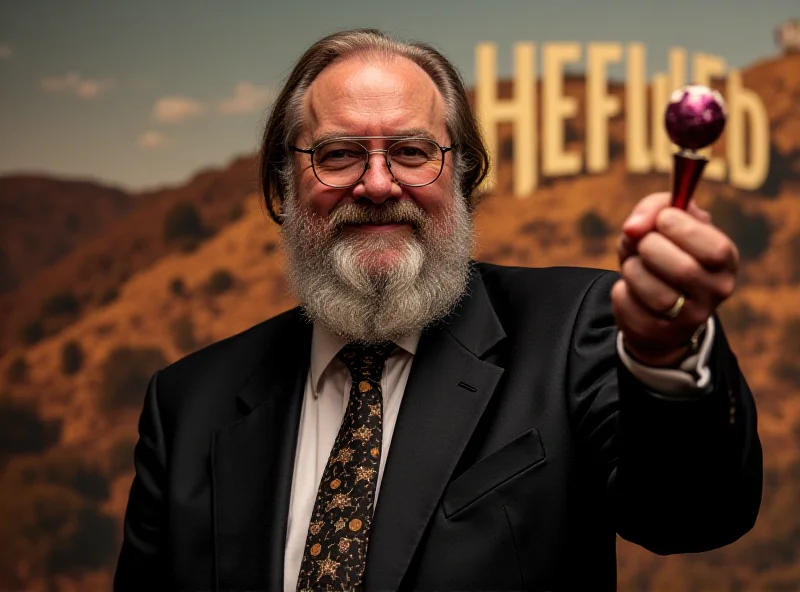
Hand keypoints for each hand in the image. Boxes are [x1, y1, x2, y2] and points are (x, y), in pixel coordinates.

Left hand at [611, 192, 738, 367]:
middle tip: (643, 244)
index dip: (681, 228)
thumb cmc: (664, 251)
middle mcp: (716, 292)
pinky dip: (621, 290)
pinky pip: (629, 306)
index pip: (715, 248)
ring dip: (632, 270)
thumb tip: (633, 228)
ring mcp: (690, 318)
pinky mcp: (658, 333)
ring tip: (634, 266)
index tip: (661, 220)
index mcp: (725, 261)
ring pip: (656, 293)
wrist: (657, 302)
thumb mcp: (665, 221)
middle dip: (650, 247)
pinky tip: (630, 289)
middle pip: (683, 270)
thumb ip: (655, 208)